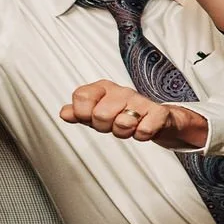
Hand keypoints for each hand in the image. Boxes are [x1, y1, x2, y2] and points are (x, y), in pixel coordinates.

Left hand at [60, 81, 208, 150]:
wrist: (157, 118)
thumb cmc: (123, 114)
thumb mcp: (96, 112)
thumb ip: (78, 112)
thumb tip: (64, 113)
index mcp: (103, 88)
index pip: (81, 96)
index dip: (83, 113)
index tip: (89, 117)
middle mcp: (121, 91)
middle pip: (100, 115)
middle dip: (105, 127)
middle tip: (112, 124)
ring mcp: (141, 101)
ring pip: (122, 123)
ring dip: (124, 132)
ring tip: (129, 128)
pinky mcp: (159, 112)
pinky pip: (144, 129)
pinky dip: (142, 135)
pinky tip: (143, 129)